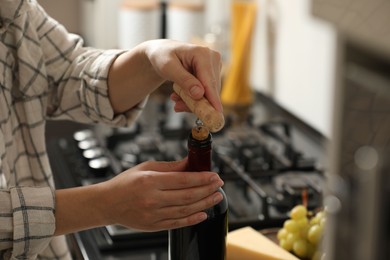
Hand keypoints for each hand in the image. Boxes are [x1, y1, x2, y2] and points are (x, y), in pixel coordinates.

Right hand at [100, 159, 223, 231]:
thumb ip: (170, 167)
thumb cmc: (125, 183)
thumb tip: (190, 163)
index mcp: (150, 181)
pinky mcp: (153, 226)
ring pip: (185, 210)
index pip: (183, 180)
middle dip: (207, 190)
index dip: (202, 178)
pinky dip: (192, 219)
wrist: (107, 204)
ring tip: (216, 197)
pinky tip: (203, 214)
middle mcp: (152, 199)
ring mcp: (153, 215)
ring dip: (204, 204)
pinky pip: (177, 223)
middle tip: (219, 185)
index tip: (214, 176)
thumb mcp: (145, 168)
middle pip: (187, 196)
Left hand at [143, 39, 222, 112]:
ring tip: (175, 99)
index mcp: (202, 53)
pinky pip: (206, 92)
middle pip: (210, 89)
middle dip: (196, 102)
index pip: (209, 81)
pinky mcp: (212, 74)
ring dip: (193, 101)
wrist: (162, 52)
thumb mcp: (168, 68)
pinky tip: (181, 96)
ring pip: (209, 93)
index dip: (212, 98)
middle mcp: (212, 58)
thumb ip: (184, 80)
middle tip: (177, 107)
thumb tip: (199, 94)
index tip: (216, 113)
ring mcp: (214, 66)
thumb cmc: (162, 56)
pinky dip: (194, 97)